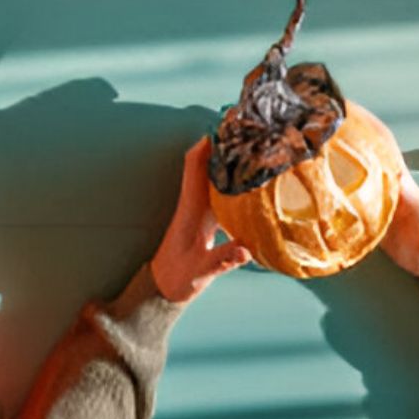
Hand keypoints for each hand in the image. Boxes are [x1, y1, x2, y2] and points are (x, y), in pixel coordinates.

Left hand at [151, 140, 250, 303]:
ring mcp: (202, 211)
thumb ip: (222, 260)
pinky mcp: (209, 220)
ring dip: (231, 161)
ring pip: (216, 177)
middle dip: (224, 146)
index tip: (224, 128)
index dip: (206, 146)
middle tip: (248, 130)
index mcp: (190, 210)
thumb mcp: (201, 272)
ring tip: (255, 147)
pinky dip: (235, 182)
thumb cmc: (177, 279)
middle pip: (208, 165)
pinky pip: (222, 192)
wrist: (164, 290)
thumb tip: (245, 250)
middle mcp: (195, 204)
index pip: (194, 168)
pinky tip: (253, 181)